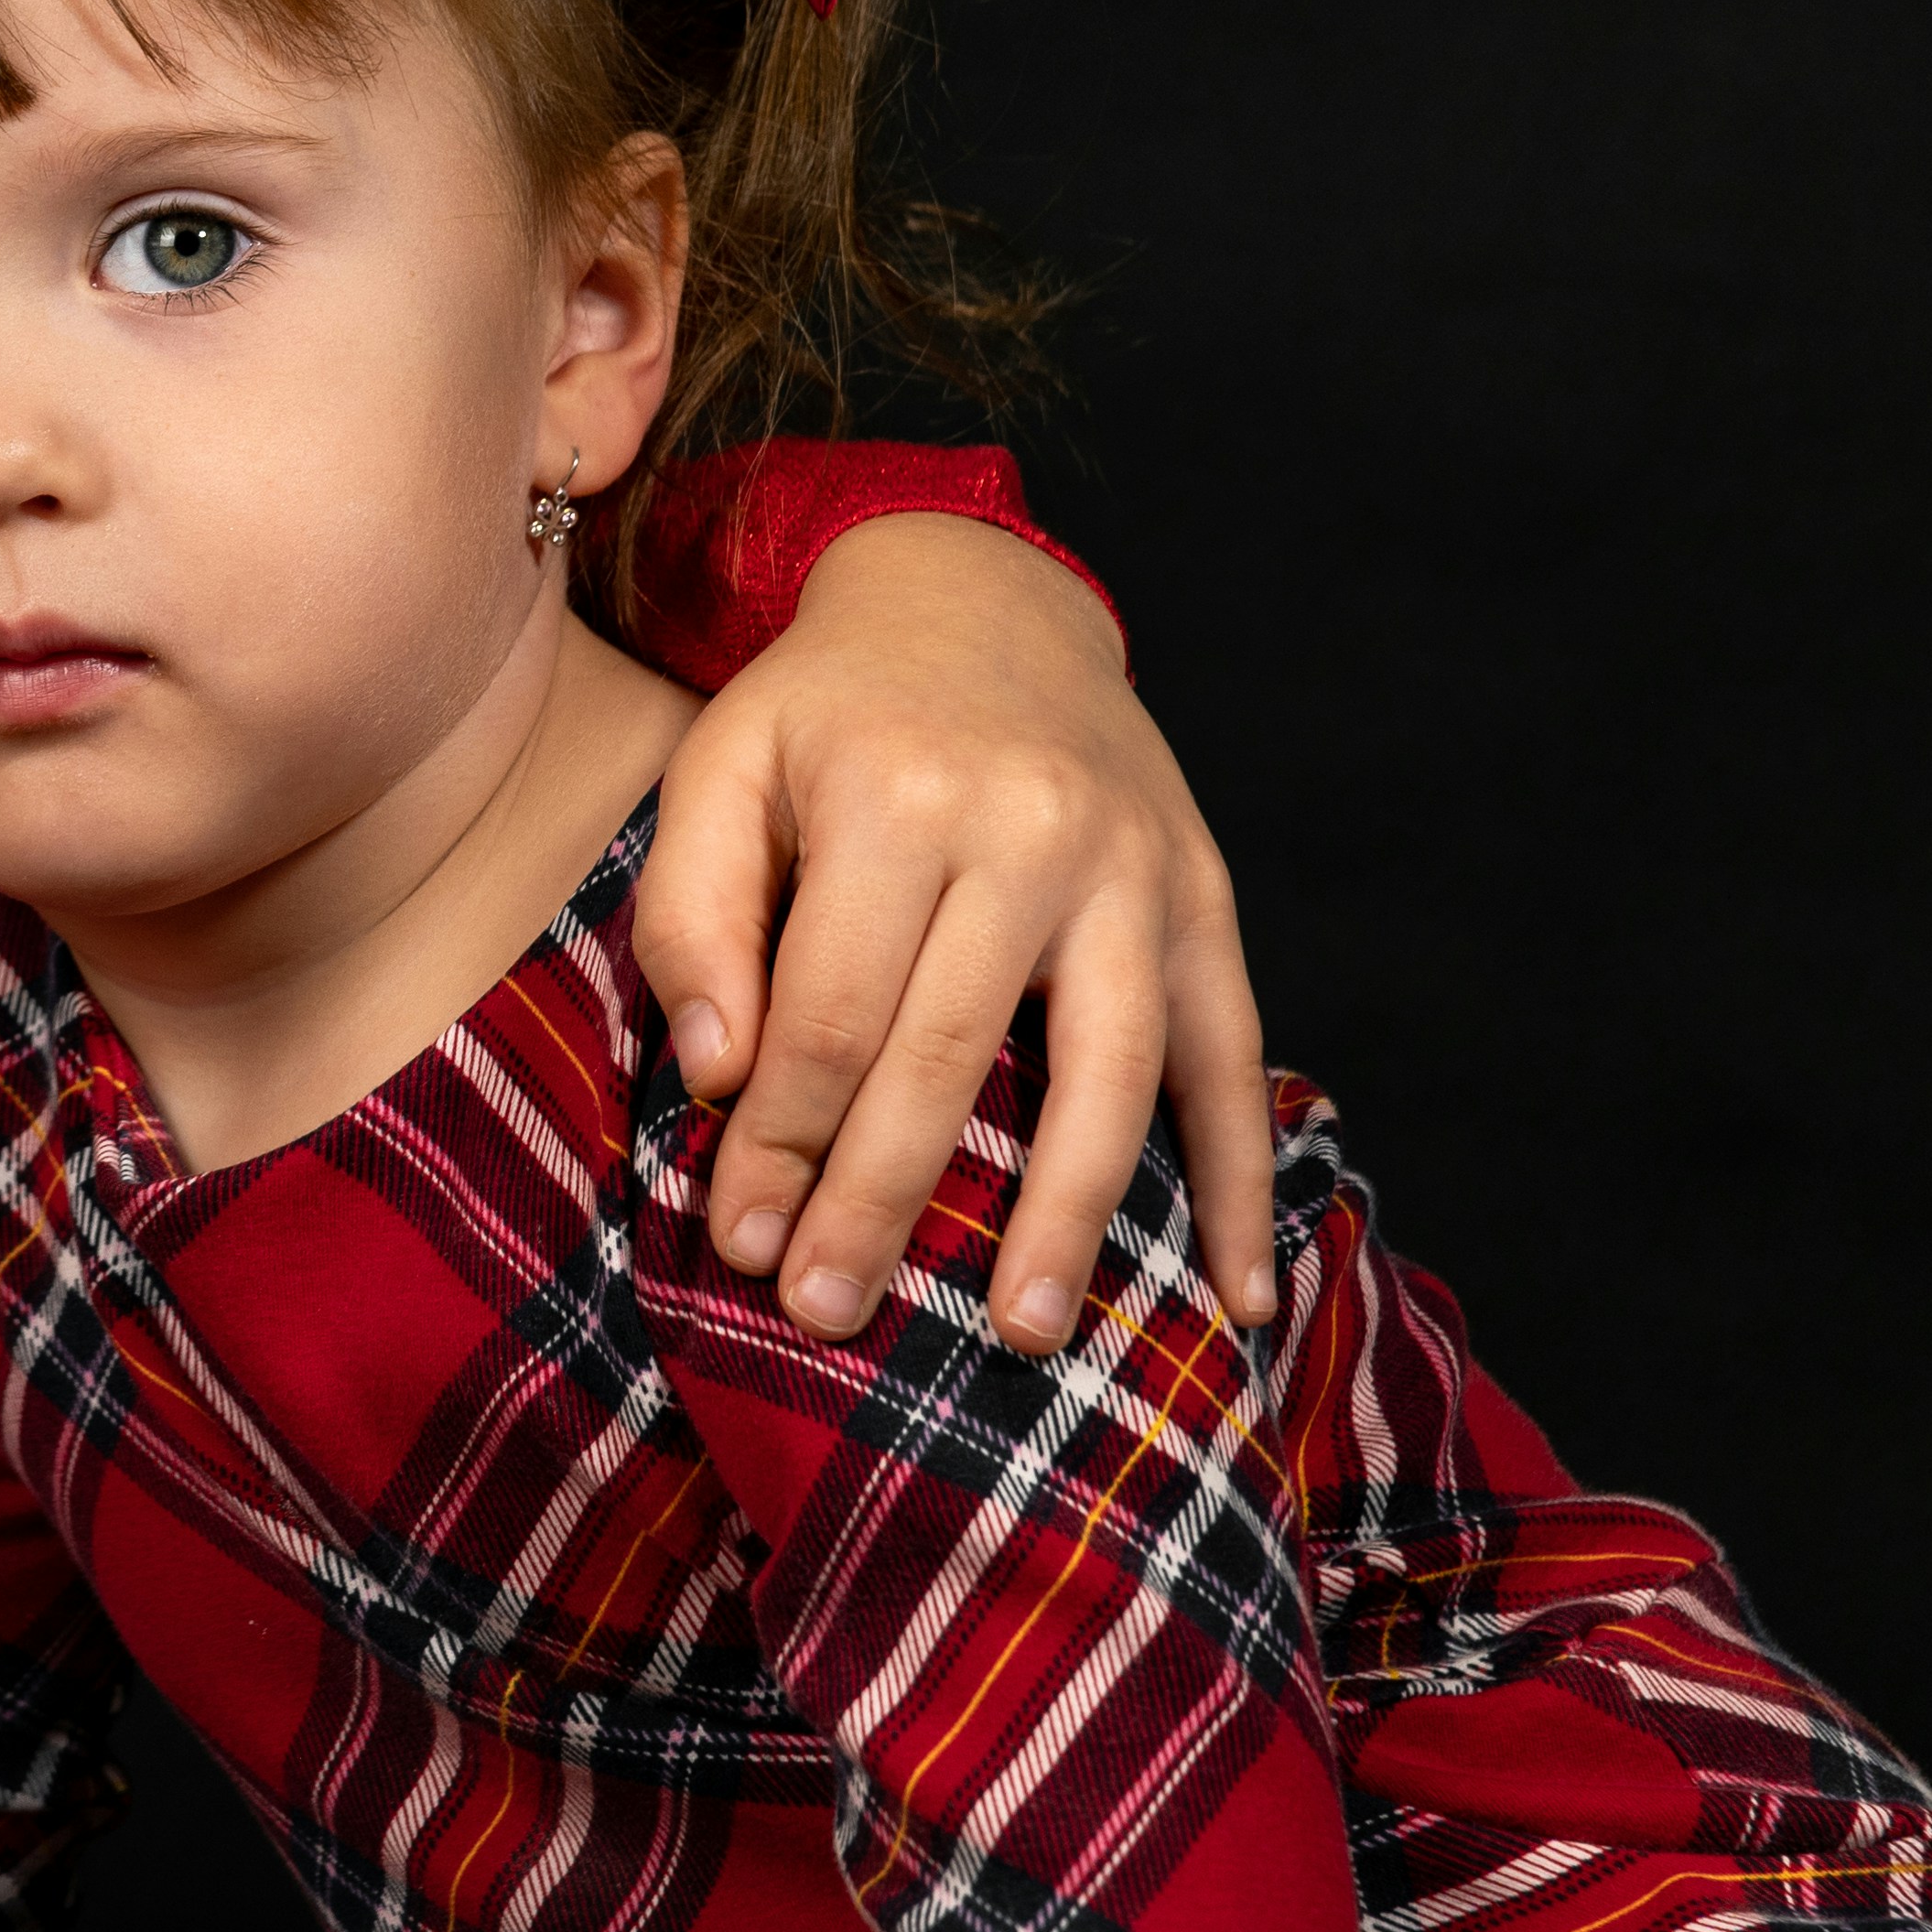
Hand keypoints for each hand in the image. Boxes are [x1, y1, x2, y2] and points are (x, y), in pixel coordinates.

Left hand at [634, 509, 1271, 1352]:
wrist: (981, 595)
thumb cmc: (829, 711)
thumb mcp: (723, 766)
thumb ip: (689, 911)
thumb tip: (719, 1073)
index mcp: (895, 796)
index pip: (828, 1011)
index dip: (778, 1139)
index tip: (737, 1240)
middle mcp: (1030, 830)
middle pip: (950, 1056)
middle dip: (881, 1199)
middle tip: (828, 1312)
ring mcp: (1137, 870)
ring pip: (1106, 1075)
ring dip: (1067, 1221)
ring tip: (1024, 1337)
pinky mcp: (1207, 899)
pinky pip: (1233, 1057)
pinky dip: (1242, 1179)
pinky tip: (1238, 1296)